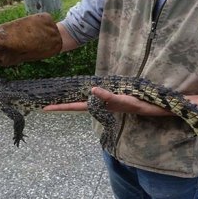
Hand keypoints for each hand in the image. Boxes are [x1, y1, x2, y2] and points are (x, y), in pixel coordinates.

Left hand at [43, 87, 173, 115]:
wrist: (152, 106)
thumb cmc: (139, 103)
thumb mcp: (123, 100)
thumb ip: (108, 96)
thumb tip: (91, 90)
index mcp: (99, 106)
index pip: (76, 106)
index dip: (61, 107)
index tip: (45, 108)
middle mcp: (99, 104)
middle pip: (76, 105)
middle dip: (61, 104)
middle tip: (45, 104)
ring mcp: (104, 102)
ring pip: (83, 101)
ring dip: (71, 100)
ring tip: (58, 98)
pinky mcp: (110, 98)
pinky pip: (92, 96)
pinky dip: (84, 94)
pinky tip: (81, 92)